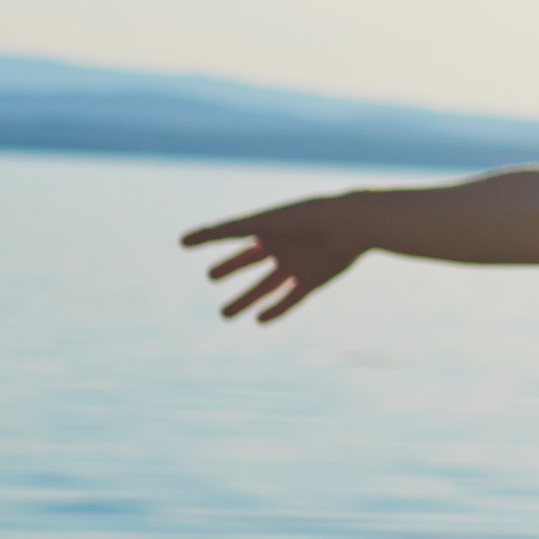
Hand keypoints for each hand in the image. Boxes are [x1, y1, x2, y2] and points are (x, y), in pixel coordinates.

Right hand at [182, 194, 373, 324]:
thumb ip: (227, 230)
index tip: (185, 242)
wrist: (353, 226)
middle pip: (248, 261)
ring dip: (246, 300)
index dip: (209, 237)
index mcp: (268, 226)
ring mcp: (296, 264)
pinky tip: (259, 321)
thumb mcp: (264, 223)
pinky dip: (276, 309)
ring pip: (266, 286)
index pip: (232, 233)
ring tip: (225, 314)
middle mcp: (280, 245)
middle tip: (211, 277)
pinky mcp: (313, 280)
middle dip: (229, 269)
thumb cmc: (307, 218)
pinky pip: (291, 298)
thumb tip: (187, 238)